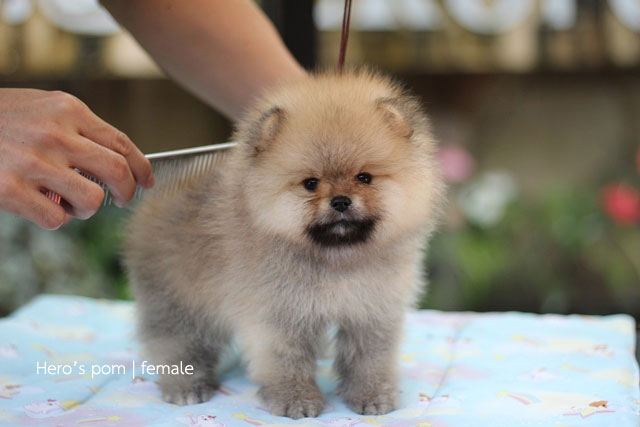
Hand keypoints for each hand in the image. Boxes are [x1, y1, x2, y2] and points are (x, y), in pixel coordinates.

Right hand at [0, 88, 153, 228]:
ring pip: (92, 200)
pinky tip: (44, 208)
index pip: (122, 143)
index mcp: (68, 110)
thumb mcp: (43, 108)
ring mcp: (32, 161)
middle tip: (121, 200)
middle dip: (127, 193)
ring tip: (71, 203)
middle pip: (117, 172)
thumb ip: (78, 129)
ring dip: (88, 209)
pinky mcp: (10, 189)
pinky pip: (57, 218)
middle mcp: (55, 133)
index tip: (148, 182)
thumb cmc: (0, 119)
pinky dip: (57, 219)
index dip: (142, 168)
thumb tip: (119, 161)